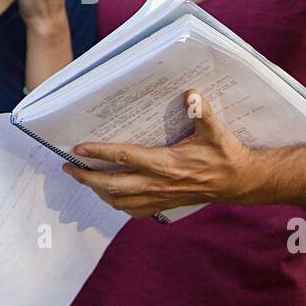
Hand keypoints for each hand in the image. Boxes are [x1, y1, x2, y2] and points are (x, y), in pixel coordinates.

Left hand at [60, 90, 253, 216]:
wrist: (238, 182)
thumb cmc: (225, 154)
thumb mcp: (215, 131)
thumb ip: (202, 112)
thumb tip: (191, 94)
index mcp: (165, 163)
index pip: (124, 157)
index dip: (99, 152)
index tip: (78, 148)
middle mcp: (157, 183)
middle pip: (112, 184)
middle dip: (86, 177)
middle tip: (67, 168)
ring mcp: (159, 197)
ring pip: (118, 201)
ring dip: (97, 191)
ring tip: (82, 179)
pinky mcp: (163, 205)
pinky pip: (132, 210)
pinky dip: (115, 204)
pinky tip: (108, 195)